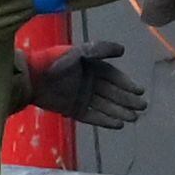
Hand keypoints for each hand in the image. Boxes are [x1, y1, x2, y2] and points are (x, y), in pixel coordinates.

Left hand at [25, 40, 145, 129]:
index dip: (127, 83)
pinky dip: (105, 120)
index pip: (114, 77)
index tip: (140, 91)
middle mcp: (89, 83)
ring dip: (119, 112)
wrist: (31, 77)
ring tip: (134, 118)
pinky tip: (118, 125)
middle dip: (127, 100)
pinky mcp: (73, 110)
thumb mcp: (77, 52)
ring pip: (105, 106)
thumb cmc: (53, 61)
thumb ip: (99, 49)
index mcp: (91, 67)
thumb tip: (123, 50)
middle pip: (113, 93)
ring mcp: (82, 97)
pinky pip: (93, 117)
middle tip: (142, 107)